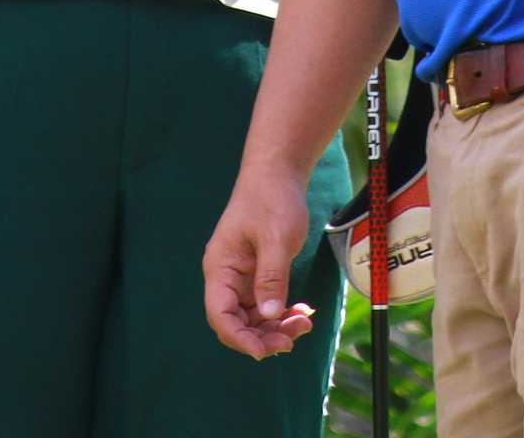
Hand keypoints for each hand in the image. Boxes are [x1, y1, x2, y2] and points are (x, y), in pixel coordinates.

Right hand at [202, 168, 320, 360]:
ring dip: (276, 327)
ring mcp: (243, 277)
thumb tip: (270, 315)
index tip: (263, 351)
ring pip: (254, 317)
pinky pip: (267, 304)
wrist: (278, 173)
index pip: (220, 314)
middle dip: (262, 336)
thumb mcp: (275, 238)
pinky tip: (302, 311)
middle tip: (291, 340)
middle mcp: (227, 276)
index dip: (238, 337)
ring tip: (303, 323)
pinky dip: (282, 312)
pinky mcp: (259, 274)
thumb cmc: (272, 199)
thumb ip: (272, 277)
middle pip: (236, 321)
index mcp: (220, 267)